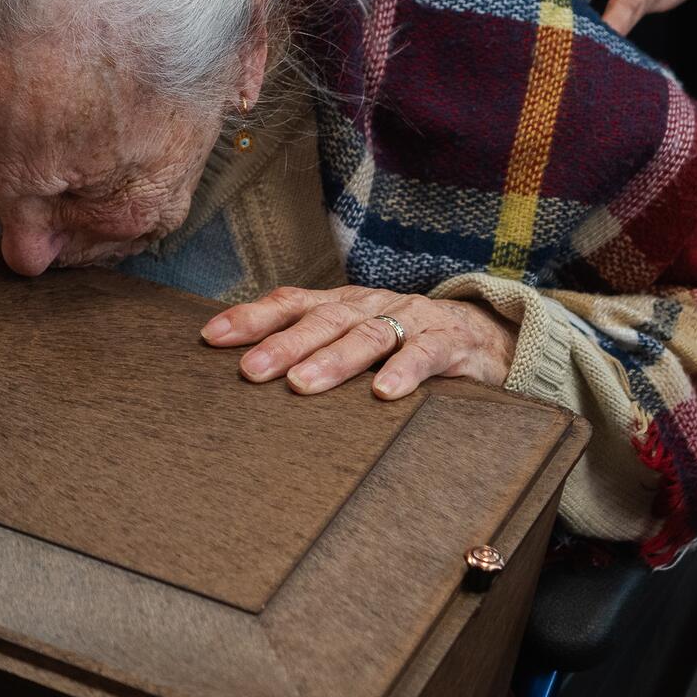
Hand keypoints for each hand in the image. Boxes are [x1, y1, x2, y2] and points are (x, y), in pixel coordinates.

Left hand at [201, 285, 516, 396]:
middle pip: (323, 320)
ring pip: (368, 336)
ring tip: (303, 385)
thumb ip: (313, 349)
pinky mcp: (450, 344)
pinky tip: (384, 393)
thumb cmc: (404, 342)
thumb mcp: (355, 339)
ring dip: (333, 360)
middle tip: (250, 372)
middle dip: (284, 344)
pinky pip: (425, 355)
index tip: (211, 337)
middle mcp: (370, 306)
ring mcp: (410, 322)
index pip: (291, 303)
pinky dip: (404, 372)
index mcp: (342, 305)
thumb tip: (248, 374)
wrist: (484, 336)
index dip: (252, 317)